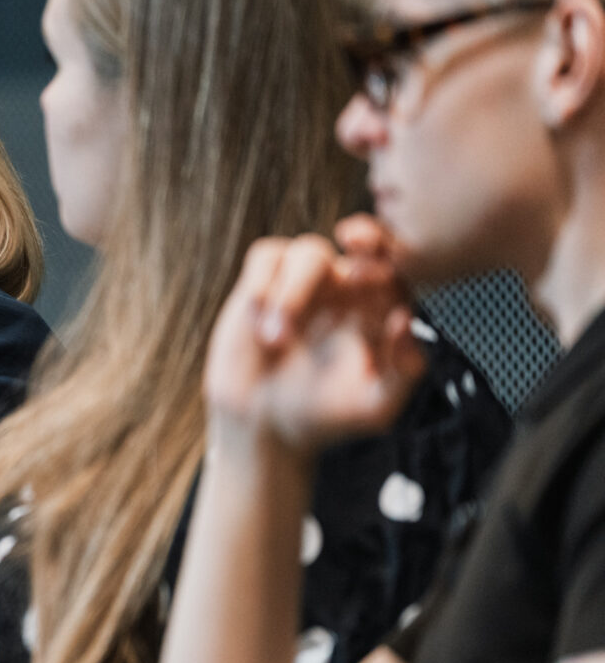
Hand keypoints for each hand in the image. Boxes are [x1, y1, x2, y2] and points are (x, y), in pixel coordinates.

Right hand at [205, 218, 427, 453]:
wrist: (262, 425)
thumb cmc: (323, 417)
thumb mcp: (374, 407)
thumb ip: (402, 370)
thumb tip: (405, 321)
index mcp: (380, 311)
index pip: (398, 273)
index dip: (392, 265)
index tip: (376, 278)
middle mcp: (346, 290)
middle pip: (363, 242)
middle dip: (364, 236)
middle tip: (354, 240)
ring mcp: (303, 283)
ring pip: (309, 251)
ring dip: (294, 290)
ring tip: (276, 339)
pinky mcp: (261, 282)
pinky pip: (266, 256)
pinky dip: (262, 282)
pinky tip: (257, 321)